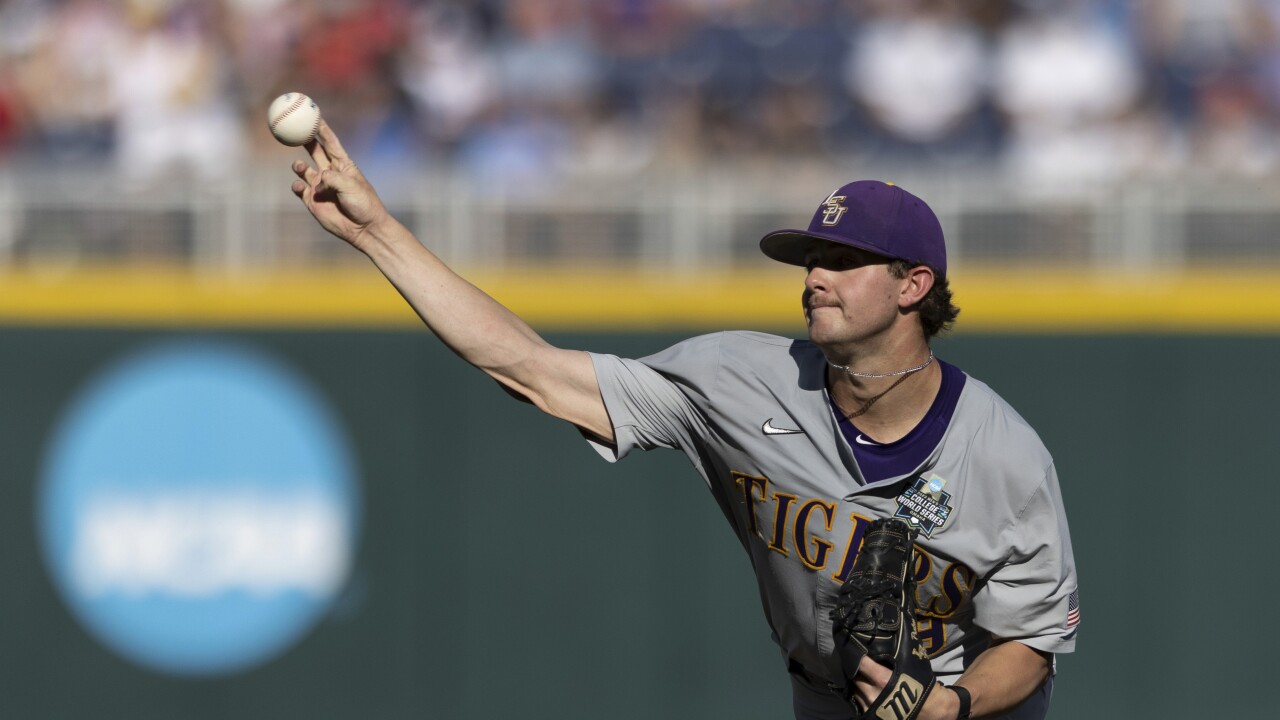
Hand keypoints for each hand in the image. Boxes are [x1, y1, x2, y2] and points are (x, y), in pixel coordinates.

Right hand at [290, 120, 389, 252]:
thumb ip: (333, 178)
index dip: (322, 129)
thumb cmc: (363, 205)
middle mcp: (330, 173)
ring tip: (301, 167)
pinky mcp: (313, 200)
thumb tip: (318, 179)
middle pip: (314, 151)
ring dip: (299, 166)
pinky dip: (296, 185)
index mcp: (343, 166)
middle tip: (295, 130)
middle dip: (305, 139)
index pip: (331, 143)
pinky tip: (300, 187)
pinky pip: (299, 188)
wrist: (363, 229)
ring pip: (304, 169)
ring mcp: (320, 186)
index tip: (314, 114)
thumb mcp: (351, 187)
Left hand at [852, 656, 959, 719]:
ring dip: (860, 684)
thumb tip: (880, 641)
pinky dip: (862, 696)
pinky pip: (860, 703)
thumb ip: (892, 656)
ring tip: (867, 678)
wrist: (933, 711)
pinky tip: (869, 691)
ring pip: (856, 690)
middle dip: (859, 670)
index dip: (857, 655)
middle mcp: (873, 695)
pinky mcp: (871, 717)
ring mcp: (871, 708)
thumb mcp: (910, 665)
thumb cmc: (923, 684)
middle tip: (863, 665)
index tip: (856, 649)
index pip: (860, 663)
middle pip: (856, 677)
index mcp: (882, 680)